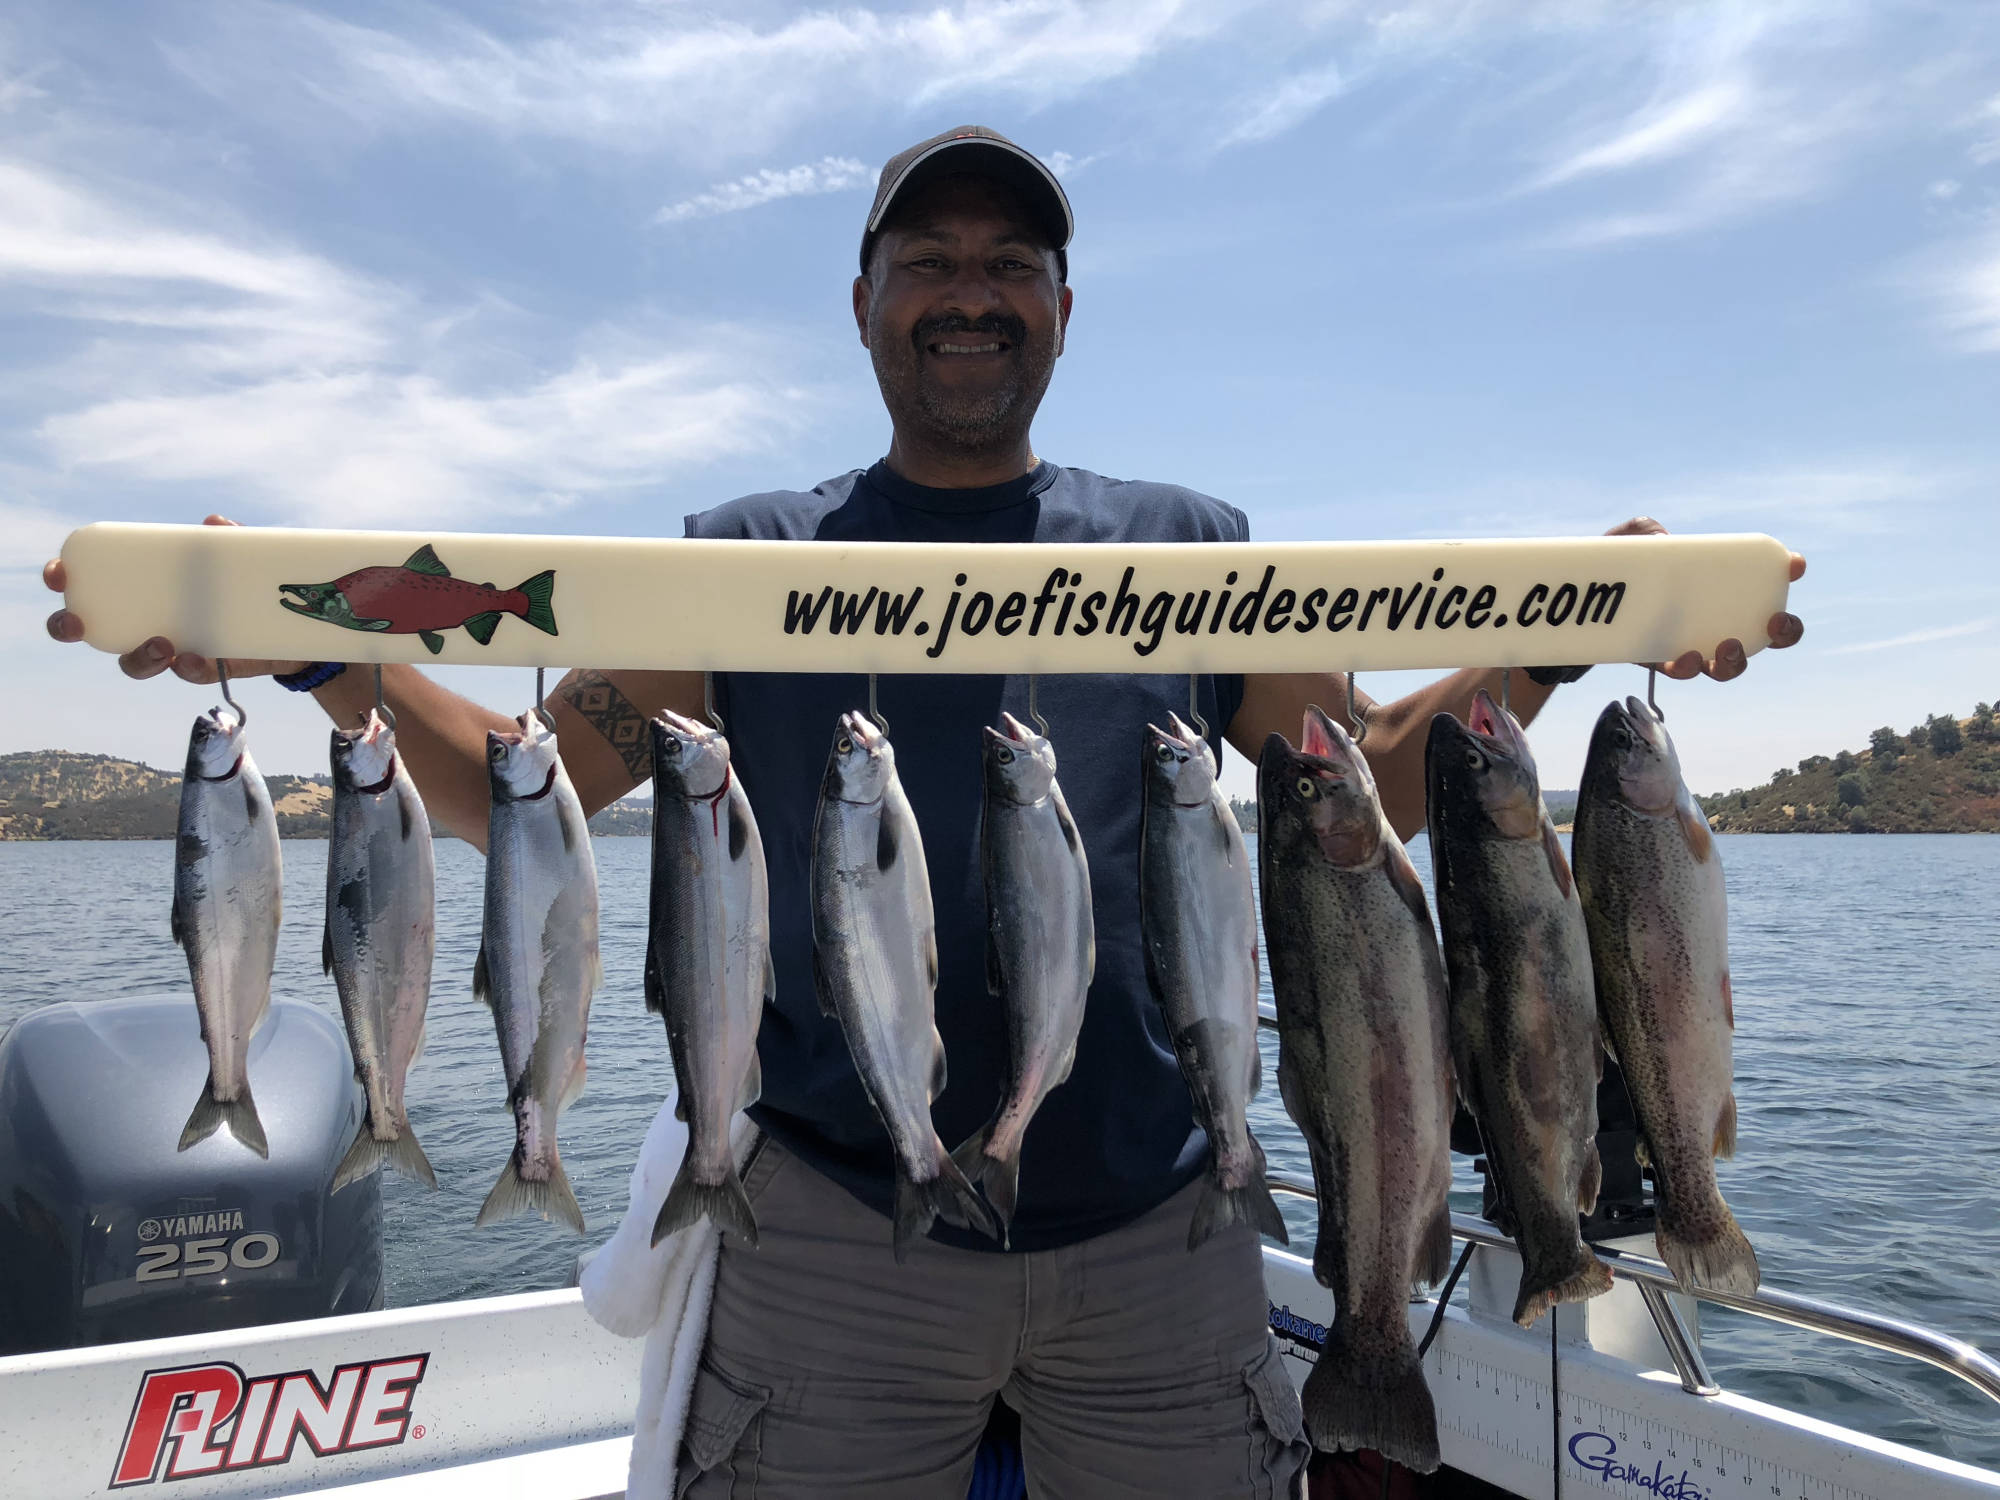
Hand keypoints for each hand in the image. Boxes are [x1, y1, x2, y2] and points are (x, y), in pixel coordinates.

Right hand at [44, 514, 312, 684]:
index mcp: (141, 588)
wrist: (294, 618)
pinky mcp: (205, 666)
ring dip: (137, 658)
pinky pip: (189, 673)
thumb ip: (226, 538)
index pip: (90, 583)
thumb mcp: (237, 553)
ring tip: (162, 645)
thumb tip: (215, 523)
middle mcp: (146, 621)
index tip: (60, 573)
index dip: (64, 578)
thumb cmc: (245, 576)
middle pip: (91, 629)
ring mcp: (172, 647)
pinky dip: (188, 669)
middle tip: (76, 623)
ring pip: (134, 662)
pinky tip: (193, 660)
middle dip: (70, 627)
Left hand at [1605, 516, 1804, 682]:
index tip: (1792, 565)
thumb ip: (1644, 529)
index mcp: (1721, 585)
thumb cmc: (1621, 565)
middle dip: (1784, 632)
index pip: (1767, 579)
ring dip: (1737, 661)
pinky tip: (1685, 658)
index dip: (1788, 572)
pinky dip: (1689, 667)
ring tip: (1727, 647)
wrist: (1582, 598)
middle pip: (1769, 634)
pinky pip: (1684, 671)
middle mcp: (1717, 617)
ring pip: (1730, 664)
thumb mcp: (1631, 540)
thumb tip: (1663, 540)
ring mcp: (1693, 642)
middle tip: (1775, 622)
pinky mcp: (1663, 659)